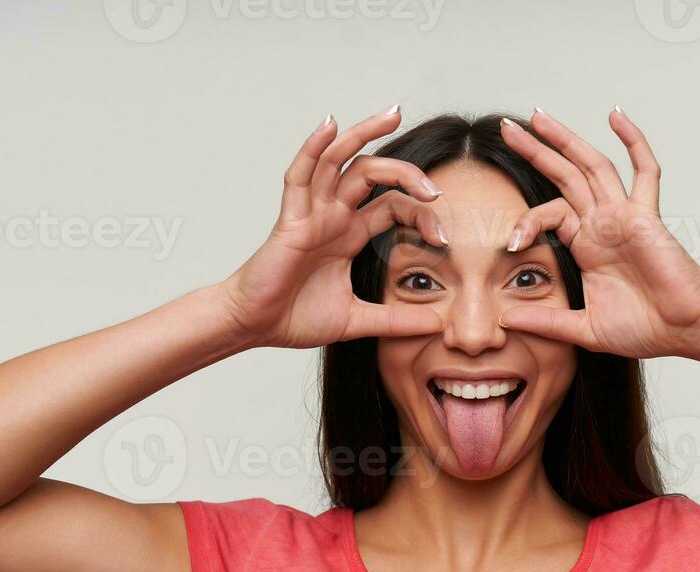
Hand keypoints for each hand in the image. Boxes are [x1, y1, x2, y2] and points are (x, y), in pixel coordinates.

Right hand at [221, 106, 449, 348]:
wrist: (256, 328)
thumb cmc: (295, 318)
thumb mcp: (358, 321)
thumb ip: (396, 321)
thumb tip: (439, 324)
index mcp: (349, 234)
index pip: (393, 205)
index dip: (421, 215)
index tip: (443, 239)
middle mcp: (332, 215)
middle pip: (372, 174)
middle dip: (406, 173)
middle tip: (435, 189)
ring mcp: (311, 213)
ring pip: (339, 159)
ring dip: (364, 134)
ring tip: (392, 114)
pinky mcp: (290, 219)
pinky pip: (300, 175)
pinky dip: (313, 148)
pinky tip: (329, 125)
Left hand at [497, 108, 699, 359]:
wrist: (684, 330)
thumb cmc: (646, 329)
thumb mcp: (584, 329)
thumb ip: (547, 322)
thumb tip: (505, 321)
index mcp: (587, 245)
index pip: (549, 214)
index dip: (526, 222)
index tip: (510, 244)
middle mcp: (602, 224)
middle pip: (564, 176)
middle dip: (536, 151)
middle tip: (508, 128)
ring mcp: (624, 216)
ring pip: (591, 166)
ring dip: (565, 140)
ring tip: (537, 117)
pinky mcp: (645, 216)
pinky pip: (644, 171)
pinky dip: (633, 141)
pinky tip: (615, 115)